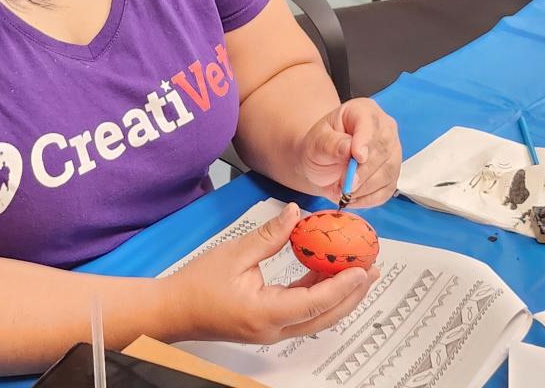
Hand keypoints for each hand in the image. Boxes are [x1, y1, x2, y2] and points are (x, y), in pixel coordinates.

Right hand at [169, 202, 379, 343]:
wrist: (172, 310)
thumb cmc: (196, 285)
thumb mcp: (233, 253)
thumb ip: (269, 235)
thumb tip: (295, 214)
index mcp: (265, 313)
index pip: (314, 301)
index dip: (342, 285)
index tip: (363, 268)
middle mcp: (273, 328)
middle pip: (324, 316)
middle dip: (352, 294)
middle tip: (372, 269)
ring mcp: (271, 330)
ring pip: (316, 317)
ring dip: (339, 295)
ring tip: (358, 272)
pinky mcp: (268, 325)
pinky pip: (302, 312)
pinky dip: (319, 295)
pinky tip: (325, 275)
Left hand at [298, 97, 401, 206]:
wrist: (321, 162)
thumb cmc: (319, 146)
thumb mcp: (315, 142)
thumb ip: (331, 144)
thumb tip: (349, 148)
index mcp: (363, 111)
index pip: (370, 123)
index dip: (366, 140)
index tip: (357, 156)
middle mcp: (384, 128)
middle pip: (385, 149)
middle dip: (365, 170)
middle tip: (346, 185)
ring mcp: (392, 152)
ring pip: (389, 171)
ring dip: (366, 187)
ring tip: (344, 192)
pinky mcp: (392, 174)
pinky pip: (387, 189)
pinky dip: (369, 198)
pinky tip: (353, 198)